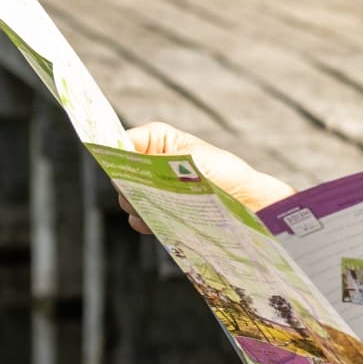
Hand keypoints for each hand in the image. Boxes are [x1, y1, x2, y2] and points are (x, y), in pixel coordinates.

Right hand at [119, 121, 295, 227]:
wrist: (246, 204)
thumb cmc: (225, 172)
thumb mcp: (193, 159)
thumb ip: (159, 162)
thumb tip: (129, 163)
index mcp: (156, 140)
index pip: (122, 142)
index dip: (116, 154)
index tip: (117, 166)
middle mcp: (149, 164)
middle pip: (120, 174)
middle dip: (129, 184)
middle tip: (146, 192)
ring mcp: (151, 190)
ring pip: (128, 199)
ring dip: (139, 205)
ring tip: (162, 208)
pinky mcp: (157, 214)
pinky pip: (139, 219)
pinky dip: (146, 222)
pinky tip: (161, 223)